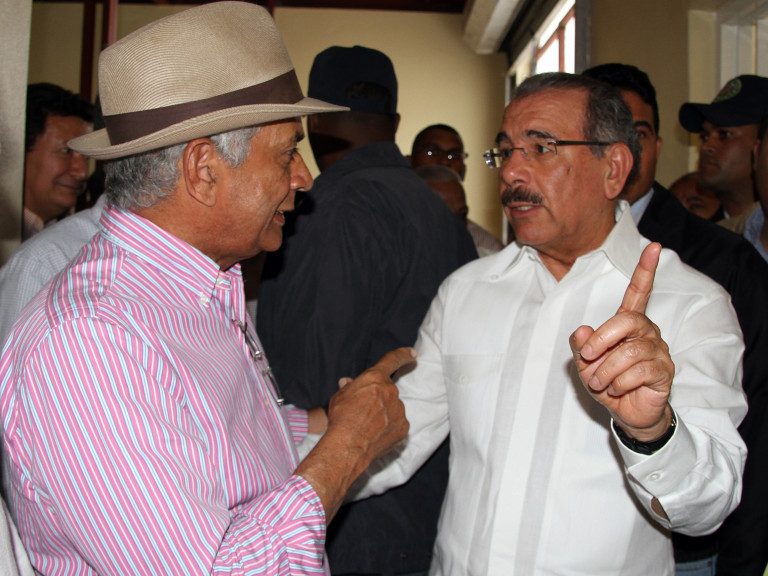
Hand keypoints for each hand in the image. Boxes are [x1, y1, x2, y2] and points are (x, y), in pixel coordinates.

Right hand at [325, 347, 413, 462]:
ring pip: (393, 409)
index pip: (393, 360)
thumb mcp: (339, 397)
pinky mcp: (403, 428)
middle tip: (362, 413)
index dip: (403, 355)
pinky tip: (374, 436)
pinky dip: (388, 429)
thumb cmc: (341, 420)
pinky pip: (397, 425)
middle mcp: (391, 391)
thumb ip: (349, 387)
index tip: (413, 353)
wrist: (348, 447)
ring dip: (383, 414)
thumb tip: (348, 383)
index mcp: (375, 378)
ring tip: (366, 427)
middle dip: (378, 399)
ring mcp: (399, 410)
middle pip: (387, 391)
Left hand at [569, 243, 674, 440]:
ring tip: (599, 383)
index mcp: (628, 324)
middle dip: (601, 339)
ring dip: (606, 370)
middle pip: (628, 320)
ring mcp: (659, 351)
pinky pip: (638, 372)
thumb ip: (580, 345)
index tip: (654, 247)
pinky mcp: (665, 372)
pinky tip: (616, 390)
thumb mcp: (584, 363)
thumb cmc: (606, 381)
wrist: (625, 413)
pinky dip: (618, 383)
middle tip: (587, 357)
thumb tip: (582, 331)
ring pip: (630, 351)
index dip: (645, 270)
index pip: (638, 292)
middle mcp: (647, 332)